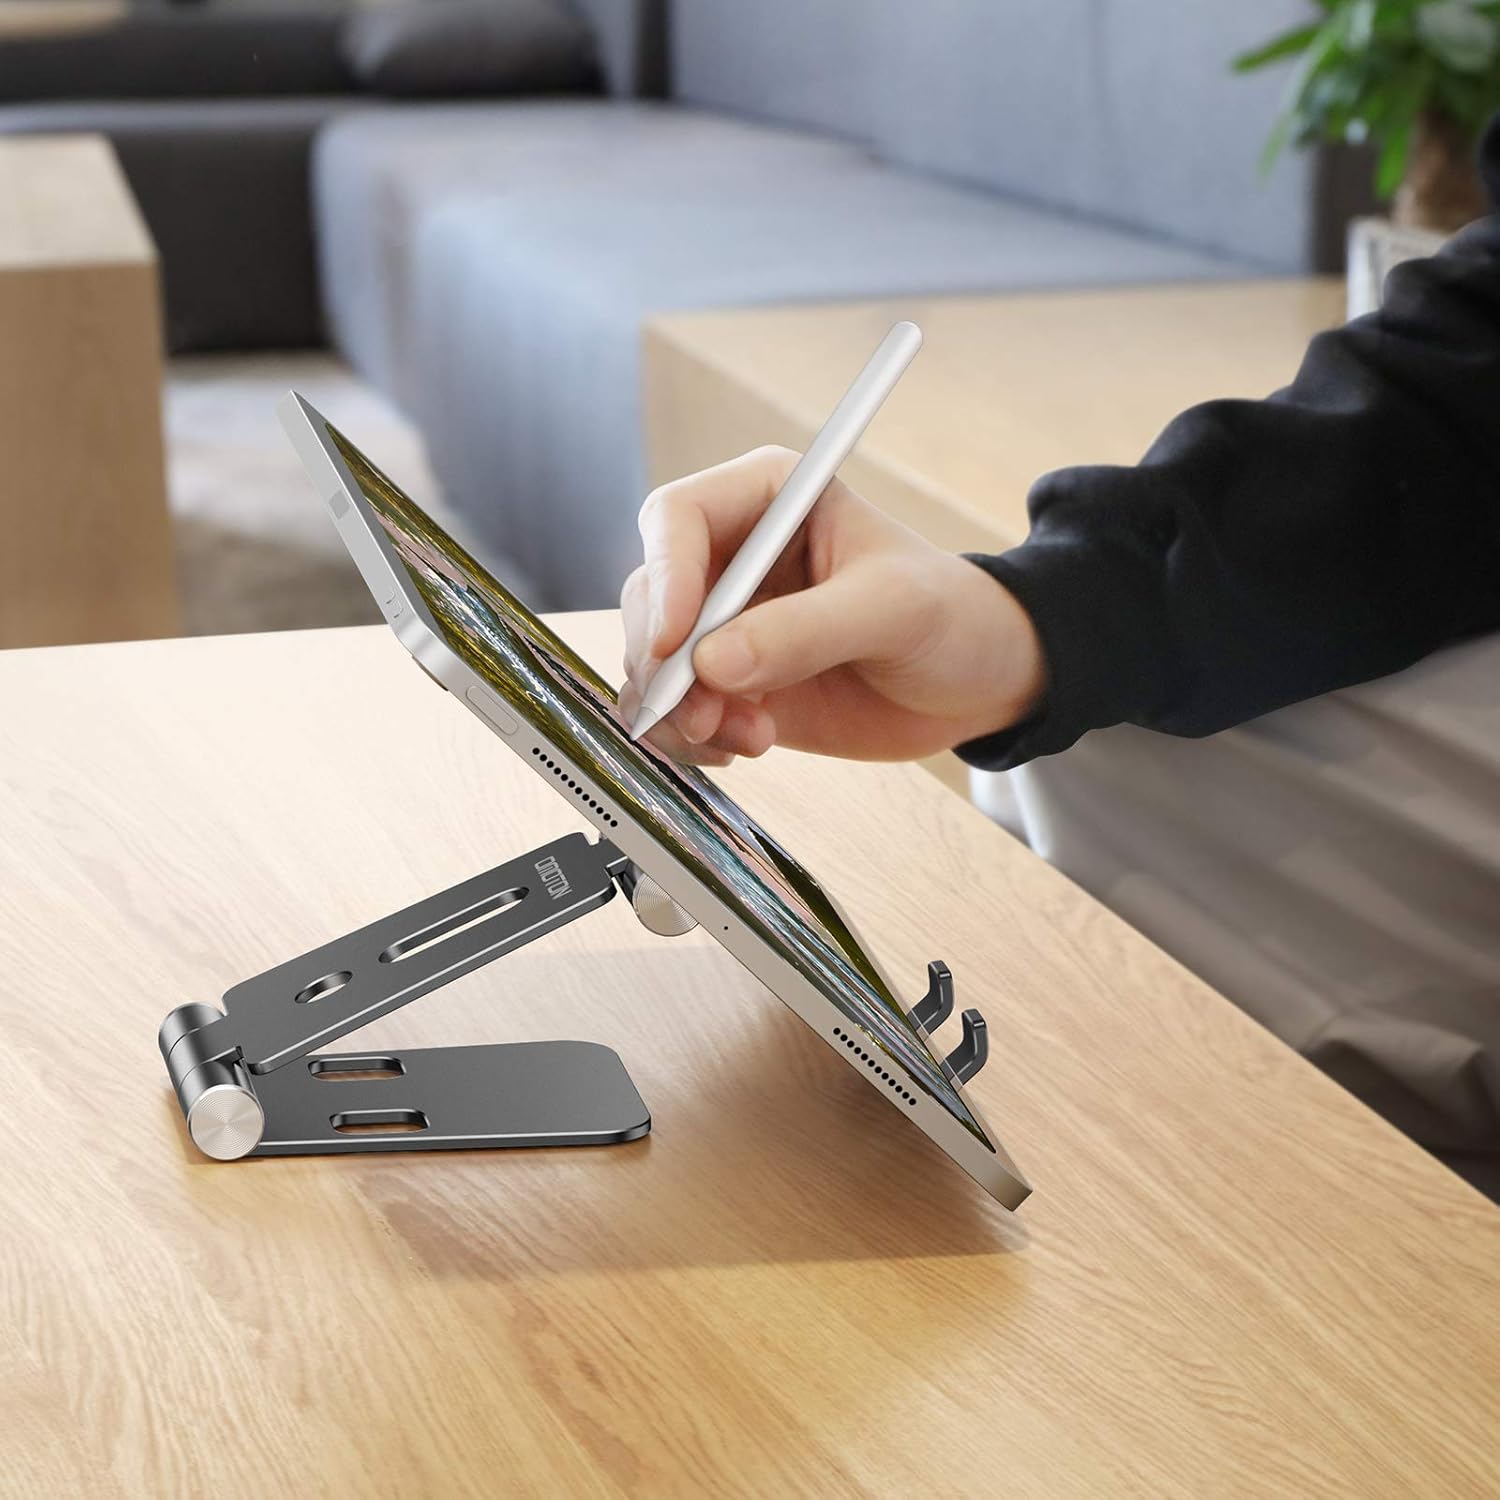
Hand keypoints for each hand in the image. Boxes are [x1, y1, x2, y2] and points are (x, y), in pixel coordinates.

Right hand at [618, 447, 1046, 764]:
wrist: (976, 680)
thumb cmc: (950, 615)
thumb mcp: (891, 610)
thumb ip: (805, 631)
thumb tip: (712, 664)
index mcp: (766, 499)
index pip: (677, 520)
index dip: (666, 579)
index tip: (677, 646)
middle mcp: (731, 557)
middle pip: (651, 598)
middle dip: (666, 663)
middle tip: (704, 713)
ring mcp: (724, 624)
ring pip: (652, 663)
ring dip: (681, 710)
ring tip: (750, 736)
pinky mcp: (728, 684)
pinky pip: (674, 712)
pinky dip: (691, 738)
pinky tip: (745, 746)